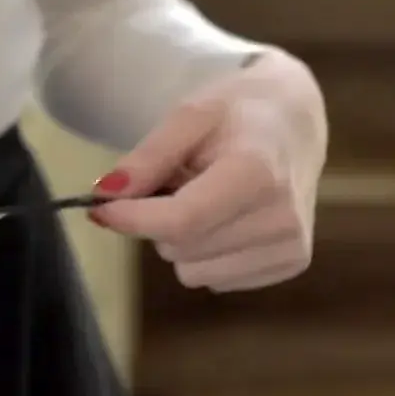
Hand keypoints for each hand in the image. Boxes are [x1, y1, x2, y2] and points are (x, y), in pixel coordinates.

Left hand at [87, 53, 327, 292]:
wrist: (295, 123)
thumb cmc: (237, 114)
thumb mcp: (190, 115)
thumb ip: (149, 156)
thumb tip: (106, 195)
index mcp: (257, 172)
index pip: (182, 220)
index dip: (133, 219)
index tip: (99, 208)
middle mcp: (282, 217)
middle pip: (181, 248)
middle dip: (161, 220)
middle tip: (179, 182)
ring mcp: (292, 245)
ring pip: (194, 273)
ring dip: (186, 241)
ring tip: (208, 198)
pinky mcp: (294, 263)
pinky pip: (218, 281)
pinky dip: (210, 254)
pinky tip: (230, 218)